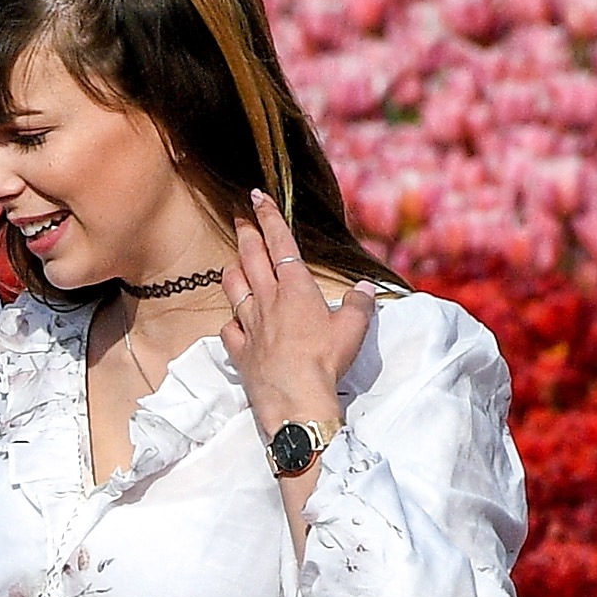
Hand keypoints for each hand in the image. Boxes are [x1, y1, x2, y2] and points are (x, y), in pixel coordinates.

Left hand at [223, 191, 375, 448]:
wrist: (296, 400)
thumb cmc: (326, 361)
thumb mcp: (353, 329)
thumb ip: (359, 304)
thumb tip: (366, 289)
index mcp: (296, 289)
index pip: (281, 243)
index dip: (269, 217)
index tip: (257, 196)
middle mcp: (268, 301)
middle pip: (252, 258)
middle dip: (246, 233)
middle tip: (239, 216)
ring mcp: (250, 326)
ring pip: (234, 288)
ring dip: (233, 270)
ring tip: (233, 261)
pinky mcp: (240, 351)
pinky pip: (230, 329)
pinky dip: (232, 321)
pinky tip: (234, 321)